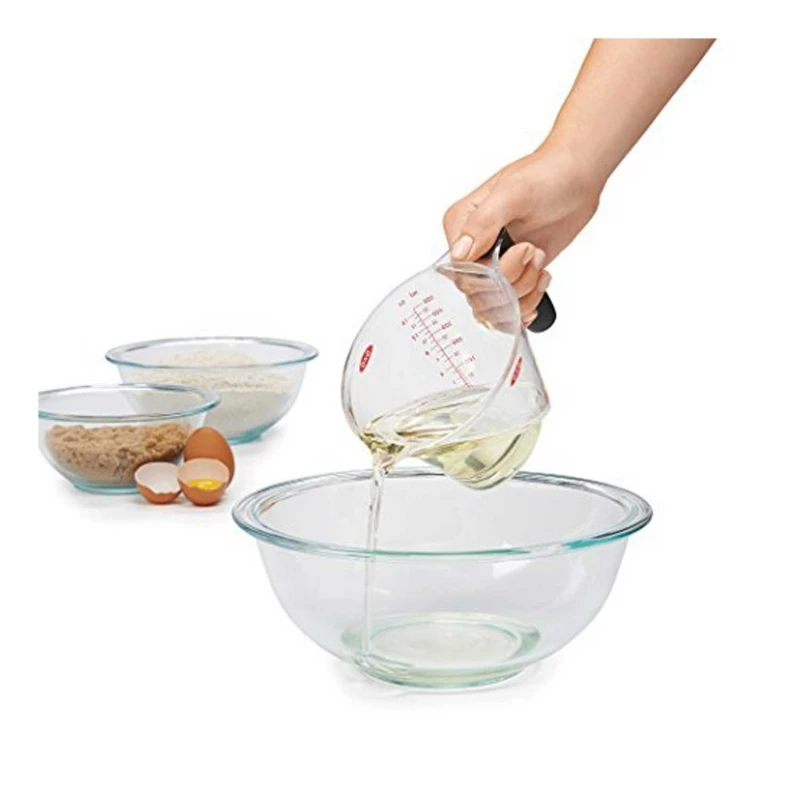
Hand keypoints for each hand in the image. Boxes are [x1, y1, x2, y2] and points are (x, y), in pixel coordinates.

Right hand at [443, 141, 603, 325]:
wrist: (577, 177)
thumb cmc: (546, 175)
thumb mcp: (512, 192)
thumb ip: (482, 223)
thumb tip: (460, 252)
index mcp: (460, 225)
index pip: (461, 271)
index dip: (493, 272)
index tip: (523, 248)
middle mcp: (472, 247)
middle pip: (479, 292)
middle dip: (513, 280)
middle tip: (534, 252)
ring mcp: (492, 263)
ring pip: (495, 304)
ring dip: (525, 288)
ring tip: (539, 258)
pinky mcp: (512, 274)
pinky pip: (510, 307)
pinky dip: (530, 300)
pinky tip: (541, 276)